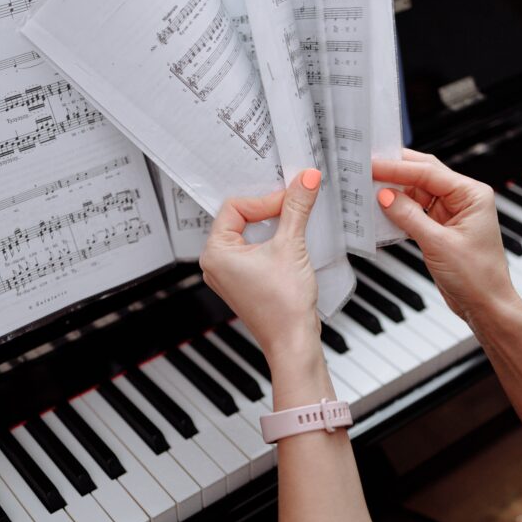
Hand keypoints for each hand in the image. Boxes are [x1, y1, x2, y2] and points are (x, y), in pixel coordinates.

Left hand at [199, 169, 321, 364]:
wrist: (293, 341)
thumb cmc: (283, 306)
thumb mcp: (291, 245)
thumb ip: (296, 208)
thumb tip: (306, 180)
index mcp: (215, 252)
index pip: (236, 207)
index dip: (264, 200)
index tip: (289, 200)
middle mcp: (216, 263)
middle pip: (241, 218)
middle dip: (269, 210)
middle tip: (293, 204)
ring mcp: (229, 274)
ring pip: (249, 234)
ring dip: (273, 225)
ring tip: (294, 222)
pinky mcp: (245, 281)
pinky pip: (254, 250)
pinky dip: (272, 242)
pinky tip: (291, 241)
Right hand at [372, 149, 519, 323]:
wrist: (486, 306)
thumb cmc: (478, 277)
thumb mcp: (438, 244)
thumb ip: (409, 216)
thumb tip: (385, 195)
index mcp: (471, 194)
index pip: (429, 172)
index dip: (398, 167)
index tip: (373, 165)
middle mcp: (462, 199)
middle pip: (423, 175)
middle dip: (395, 171)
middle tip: (368, 167)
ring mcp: (450, 214)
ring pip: (416, 193)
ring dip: (394, 192)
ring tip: (369, 188)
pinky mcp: (439, 229)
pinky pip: (414, 212)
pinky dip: (398, 211)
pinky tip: (382, 210)